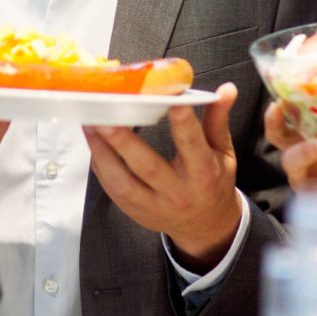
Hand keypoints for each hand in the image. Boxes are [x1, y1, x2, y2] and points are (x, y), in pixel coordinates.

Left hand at [83, 82, 242, 272]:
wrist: (206, 226)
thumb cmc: (214, 181)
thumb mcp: (223, 151)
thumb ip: (218, 119)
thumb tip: (227, 88)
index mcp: (204, 173)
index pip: (192, 146)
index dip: (183, 123)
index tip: (171, 100)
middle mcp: (178, 192)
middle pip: (148, 167)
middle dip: (123, 141)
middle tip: (104, 116)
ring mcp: (154, 206)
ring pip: (123, 183)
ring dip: (102, 153)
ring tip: (89, 125)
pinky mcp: (136, 212)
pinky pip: (113, 189)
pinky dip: (100, 165)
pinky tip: (93, 143)